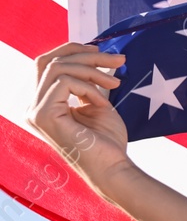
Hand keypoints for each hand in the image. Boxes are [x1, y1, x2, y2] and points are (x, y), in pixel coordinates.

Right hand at [29, 42, 133, 192]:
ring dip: (92, 70)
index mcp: (45, 102)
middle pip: (50, 61)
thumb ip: (88, 83)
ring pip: (57, 68)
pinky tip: (102, 104)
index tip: (102, 52)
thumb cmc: (107, 142)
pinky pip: (64, 83)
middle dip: (86, 55)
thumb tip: (95, 56)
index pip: (47, 64)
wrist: (113, 169)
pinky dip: (89, 88)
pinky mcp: (43, 115)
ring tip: (116, 83)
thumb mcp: (97, 103)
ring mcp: (35, 111)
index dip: (72, 51)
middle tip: (118, 60)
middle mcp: (34, 106)